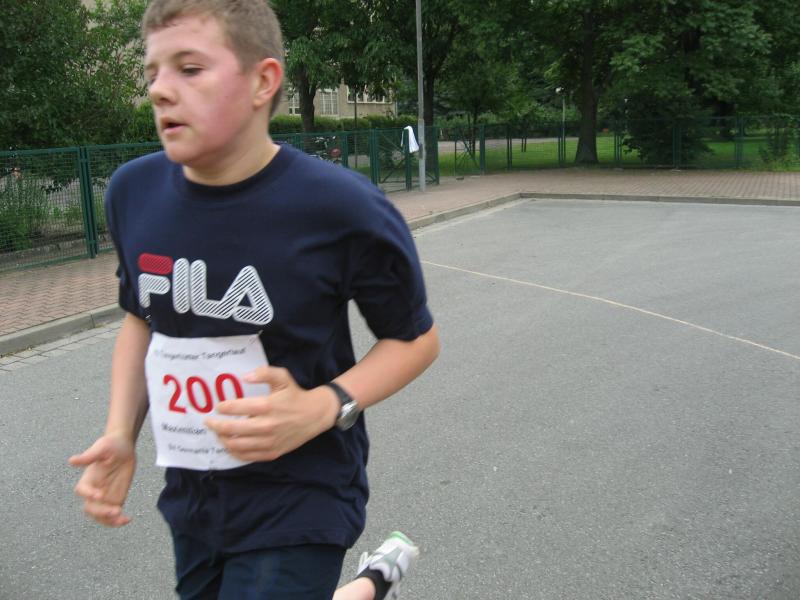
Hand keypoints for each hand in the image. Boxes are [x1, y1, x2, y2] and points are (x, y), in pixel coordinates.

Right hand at [69, 434, 135, 526]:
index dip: (88, 494)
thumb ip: (89, 456)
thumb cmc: (111, 445)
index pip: (81, 490)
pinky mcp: (115, 499)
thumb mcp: (102, 447)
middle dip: (101, 511)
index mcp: (88, 478)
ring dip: (109, 520)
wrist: (124, 447)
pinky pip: (113, 515)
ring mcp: (103, 497)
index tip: (100, 494)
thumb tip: (71, 461)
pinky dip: (118, 521)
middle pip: (90, 508)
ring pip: (100, 516)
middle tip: (116, 510)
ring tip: (122, 518)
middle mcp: (93, 490)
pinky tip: (128, 519)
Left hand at [205, 366, 337, 461]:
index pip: (236, 408)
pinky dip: (235, 452)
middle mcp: (266, 426)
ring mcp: (269, 441)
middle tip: (208, 422)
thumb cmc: (295, 395)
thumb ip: (264, 373)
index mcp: (267, 406)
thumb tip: (244, 377)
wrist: (315, 415)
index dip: (223, 408)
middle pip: (232, 430)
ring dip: (223, 440)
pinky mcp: (272, 452)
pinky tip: (230, 445)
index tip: (218, 407)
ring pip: (237, 445)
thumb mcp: (283, 378)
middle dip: (216, 426)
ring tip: (218, 434)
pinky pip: (247, 456)